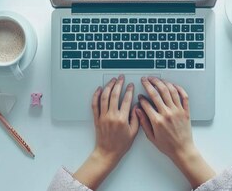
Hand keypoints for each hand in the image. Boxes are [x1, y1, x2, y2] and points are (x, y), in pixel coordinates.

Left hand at [73, 75, 138, 189]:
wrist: (107, 152)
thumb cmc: (120, 145)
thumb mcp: (133, 133)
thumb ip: (136, 118)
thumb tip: (136, 106)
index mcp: (122, 119)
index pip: (126, 100)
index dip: (129, 91)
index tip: (131, 85)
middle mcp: (112, 116)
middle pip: (114, 95)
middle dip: (118, 84)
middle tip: (121, 78)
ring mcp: (103, 116)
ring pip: (104, 97)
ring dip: (108, 87)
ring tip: (112, 81)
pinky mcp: (97, 118)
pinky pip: (95, 104)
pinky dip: (96, 95)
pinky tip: (99, 89)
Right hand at [136, 76, 214, 188]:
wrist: (182, 150)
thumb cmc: (167, 145)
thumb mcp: (151, 137)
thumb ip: (144, 122)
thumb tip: (138, 110)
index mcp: (157, 120)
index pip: (146, 103)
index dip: (141, 98)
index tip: (139, 96)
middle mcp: (168, 113)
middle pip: (157, 93)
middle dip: (149, 84)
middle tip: (145, 80)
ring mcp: (177, 111)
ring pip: (169, 91)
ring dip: (162, 82)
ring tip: (156, 79)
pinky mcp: (185, 111)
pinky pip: (183, 96)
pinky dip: (178, 88)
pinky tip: (172, 85)